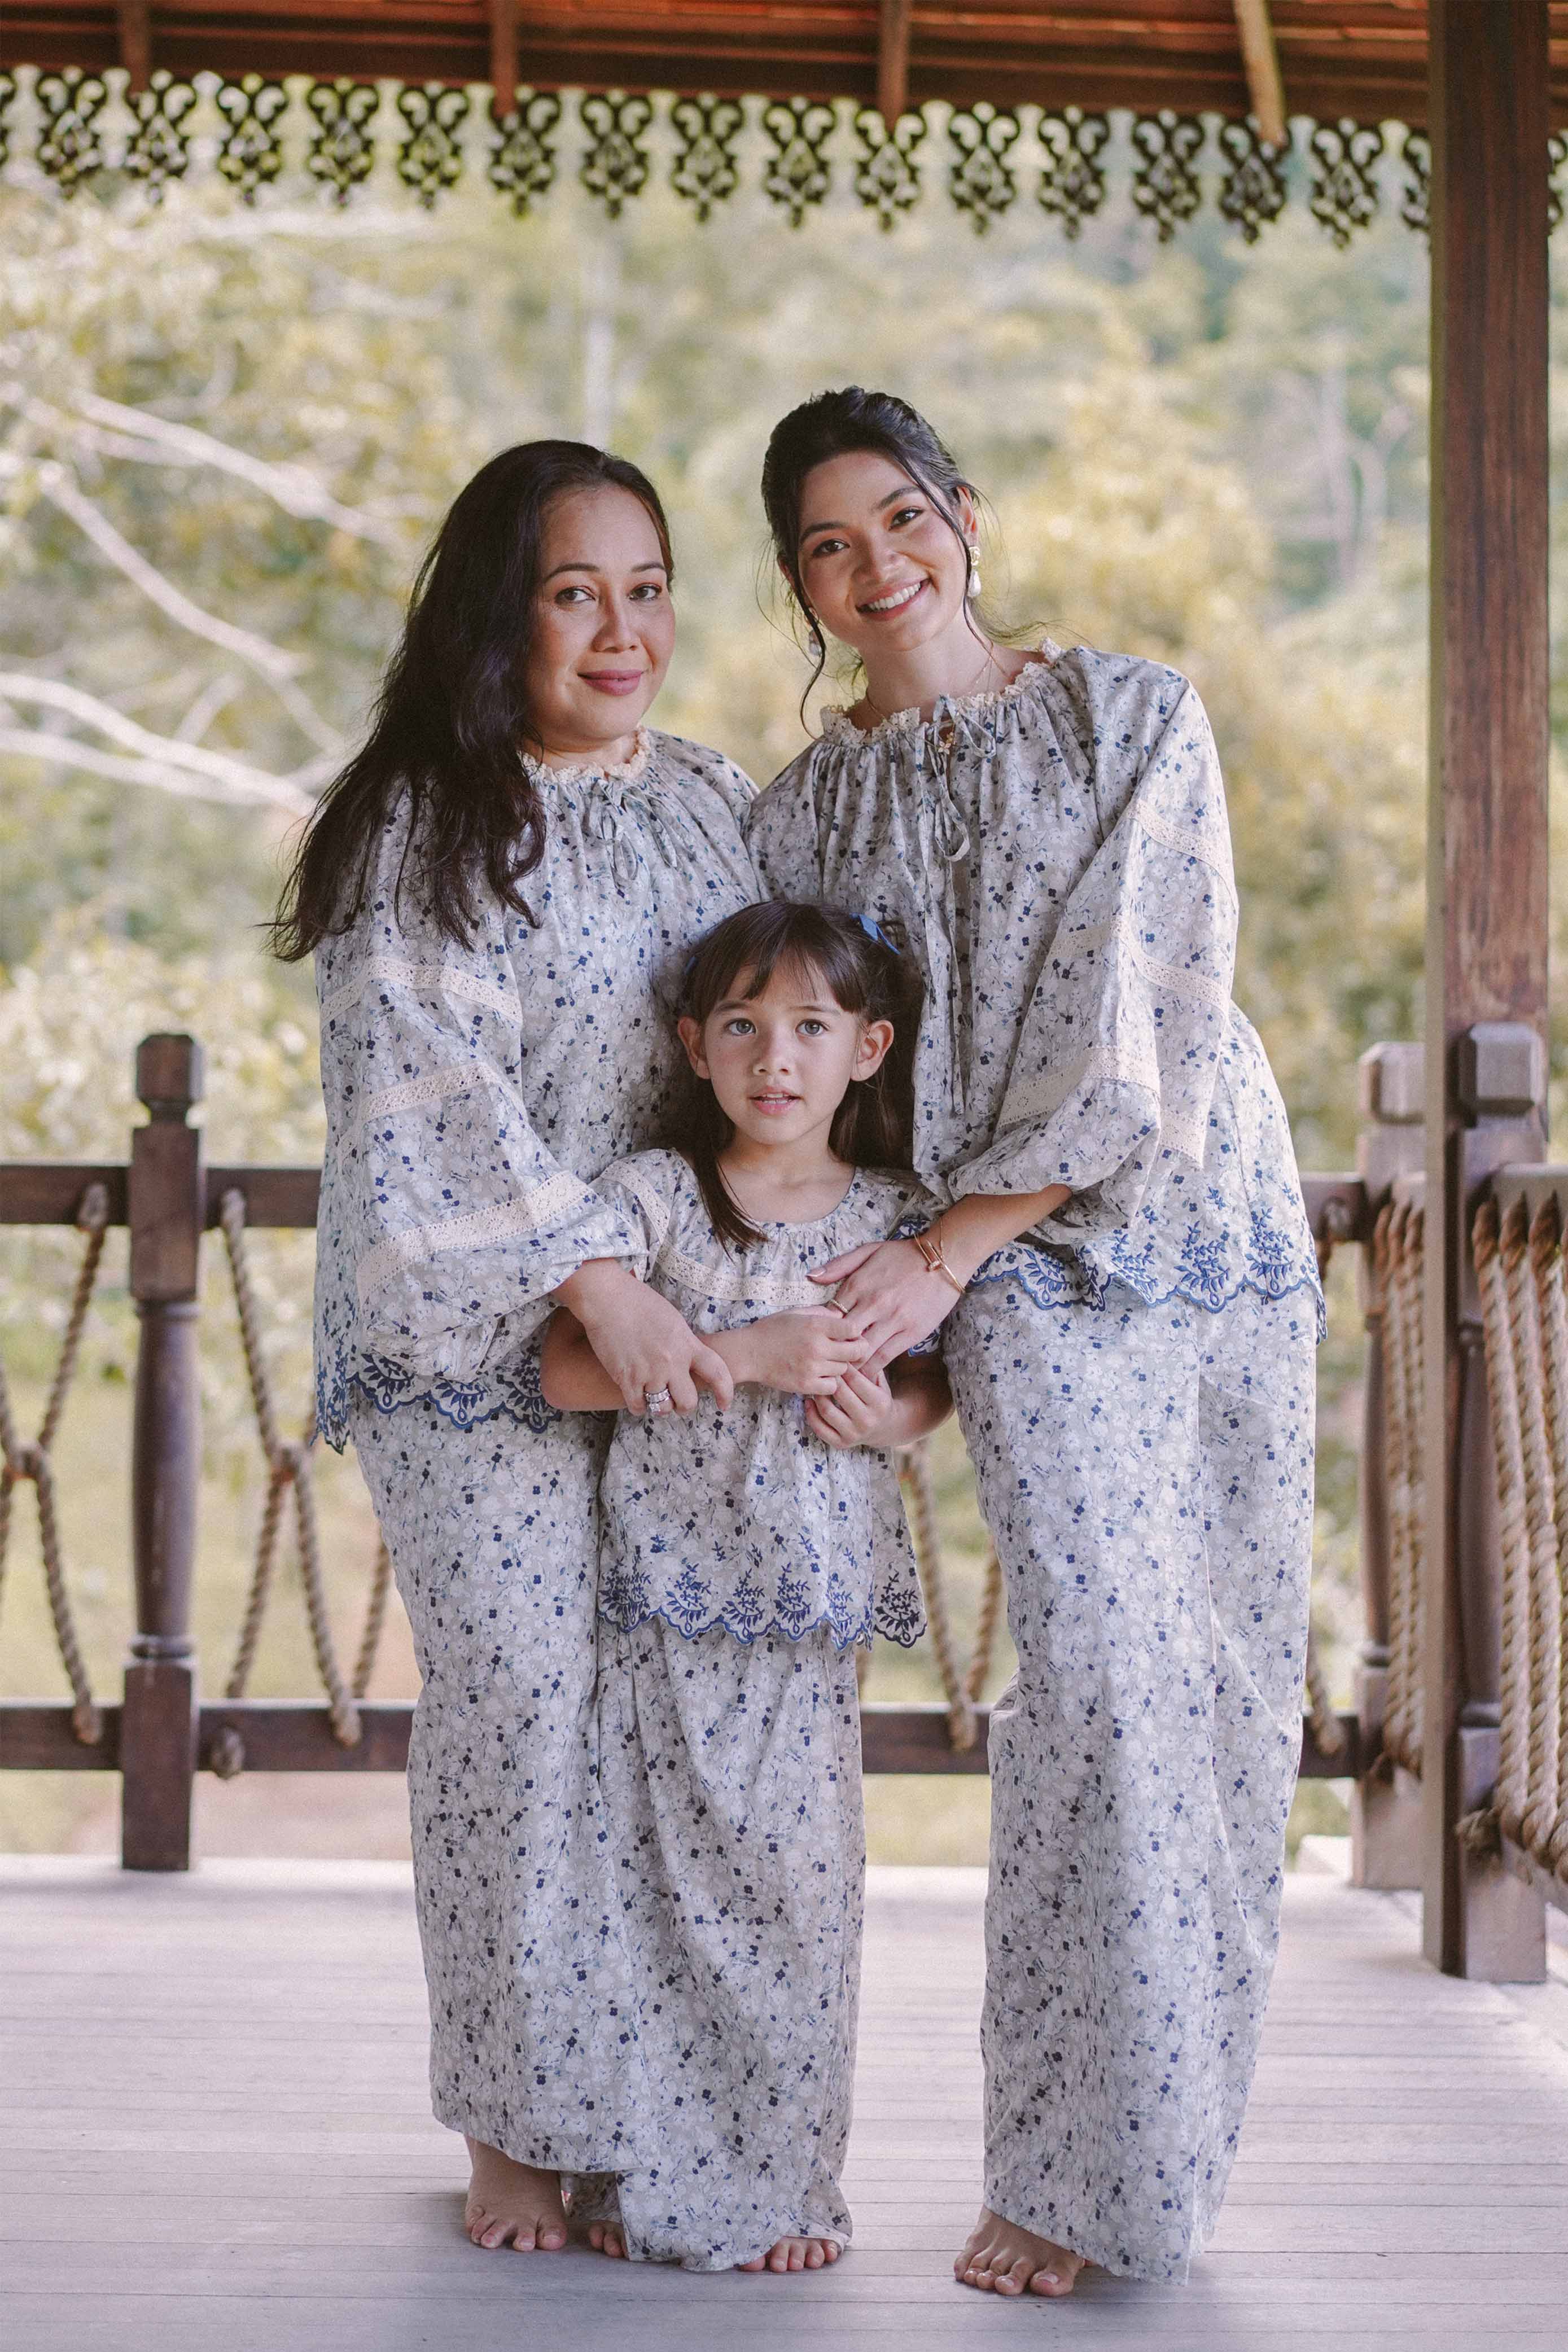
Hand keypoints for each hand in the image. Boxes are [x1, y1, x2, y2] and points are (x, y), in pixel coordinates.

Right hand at [557, 1261, 733, 1413]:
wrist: (608, 1298)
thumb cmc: (639, 1302)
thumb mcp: (673, 1320)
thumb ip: (684, 1343)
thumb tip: (688, 1361)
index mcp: (687, 1344)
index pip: (717, 1373)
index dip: (725, 1392)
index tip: (724, 1405)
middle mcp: (672, 1361)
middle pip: (688, 1402)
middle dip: (683, 1406)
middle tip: (676, 1402)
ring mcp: (649, 1371)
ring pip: (662, 1408)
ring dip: (659, 1406)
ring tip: (652, 1396)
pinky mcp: (627, 1378)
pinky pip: (638, 1407)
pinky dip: (638, 1406)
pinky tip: (636, 1397)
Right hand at [733, 1307, 873, 1396]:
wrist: (749, 1353)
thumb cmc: (772, 1330)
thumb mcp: (796, 1313)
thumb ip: (821, 1313)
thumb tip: (842, 1317)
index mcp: (816, 1325)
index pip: (853, 1329)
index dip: (855, 1332)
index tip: (849, 1334)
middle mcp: (817, 1346)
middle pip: (855, 1351)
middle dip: (855, 1350)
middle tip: (846, 1350)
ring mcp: (812, 1367)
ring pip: (844, 1370)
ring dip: (839, 1366)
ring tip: (826, 1362)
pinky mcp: (806, 1385)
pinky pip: (832, 1386)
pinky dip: (829, 1382)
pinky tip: (820, 1375)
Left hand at [805, 1365, 899, 1449]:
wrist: (884, 1429)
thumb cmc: (878, 1399)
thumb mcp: (880, 1382)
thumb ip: (869, 1366)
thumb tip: (851, 1347)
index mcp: (879, 1403)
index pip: (856, 1380)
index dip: (843, 1366)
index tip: (834, 1356)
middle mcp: (867, 1421)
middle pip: (840, 1393)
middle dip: (829, 1377)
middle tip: (820, 1366)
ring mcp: (853, 1434)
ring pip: (827, 1410)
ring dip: (817, 1394)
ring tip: (814, 1383)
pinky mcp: (841, 1443)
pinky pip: (820, 1429)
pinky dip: (810, 1414)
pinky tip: (809, 1401)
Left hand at [808, 1237, 959, 1372]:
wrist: (944, 1258)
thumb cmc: (904, 1254)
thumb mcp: (868, 1251)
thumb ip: (839, 1265)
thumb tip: (811, 1277)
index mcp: (858, 1284)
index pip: (829, 1315)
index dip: (822, 1331)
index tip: (818, 1341)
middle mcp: (873, 1304)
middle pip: (842, 1338)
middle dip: (832, 1352)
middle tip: (825, 1363)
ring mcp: (892, 1320)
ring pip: (862, 1352)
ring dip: (849, 1365)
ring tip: (840, 1376)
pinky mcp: (911, 1333)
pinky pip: (885, 1357)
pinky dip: (872, 1369)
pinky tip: (864, 1375)